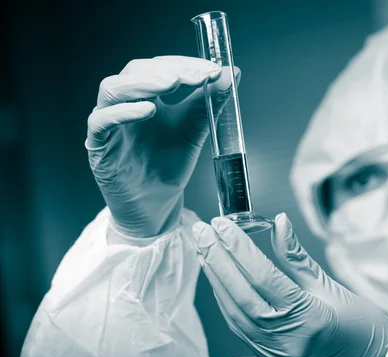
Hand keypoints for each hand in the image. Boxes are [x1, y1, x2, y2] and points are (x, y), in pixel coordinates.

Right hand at [86, 55, 237, 237]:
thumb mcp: (194, 130)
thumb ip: (210, 102)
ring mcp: (109, 124)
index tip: (210, 70)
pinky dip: (123, 112)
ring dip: (144, 83)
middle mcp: (124, 105)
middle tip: (195, 75)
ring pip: (112, 90)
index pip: (159, 68)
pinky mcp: (98, 147)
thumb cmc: (169, 166)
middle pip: (135, 72)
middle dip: (166, 70)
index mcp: (147, 97)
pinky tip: (148, 110)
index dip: (183, 64)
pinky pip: (101, 123)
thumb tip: (232, 73)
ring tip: (172, 83)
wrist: (157, 205)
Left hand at [193, 214, 387, 356]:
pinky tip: (218, 279)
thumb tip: (278, 222)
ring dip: (216, 279)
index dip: (240, 249)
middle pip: (241, 295)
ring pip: (235, 313)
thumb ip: (297, 257)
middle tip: (202, 232)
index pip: (264, 278)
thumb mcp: (331, 286)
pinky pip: (240, 327)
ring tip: (205, 250)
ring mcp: (276, 354)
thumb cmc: (360, 324)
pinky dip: (226, 300)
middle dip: (218, 260)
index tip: (223, 225)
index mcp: (310, 318)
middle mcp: (288, 340)